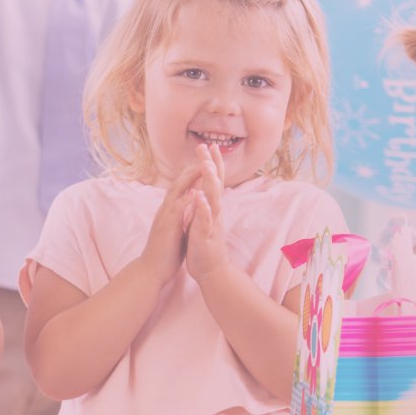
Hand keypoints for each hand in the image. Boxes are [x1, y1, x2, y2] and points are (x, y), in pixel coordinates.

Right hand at [136, 161, 202, 286]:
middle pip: (178, 182)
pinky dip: (186, 200)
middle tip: (204, 151)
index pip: (182, 185)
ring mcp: (165, 217)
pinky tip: (196, 192)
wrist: (153, 269)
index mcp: (171, 209)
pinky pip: (176, 211)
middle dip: (191, 166)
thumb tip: (189, 203)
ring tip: (201, 165)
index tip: (205, 158)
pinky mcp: (166, 227)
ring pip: (176, 192)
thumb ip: (182, 213)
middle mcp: (166, 208)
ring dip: (189, 178)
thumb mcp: (176, 226)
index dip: (193, 171)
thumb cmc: (167, 249)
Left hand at [185, 145, 232, 285]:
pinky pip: (205, 220)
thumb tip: (202, 186)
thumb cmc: (204, 243)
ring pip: (213, 199)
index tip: (209, 145)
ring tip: (206, 166)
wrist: (210, 269)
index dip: (212, 163)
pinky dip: (203, 208)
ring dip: (210, 182)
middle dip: (212, 165)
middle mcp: (215, 211)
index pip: (213, 181)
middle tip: (208, 146)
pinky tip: (200, 197)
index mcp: (211, 207)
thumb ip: (205, 202)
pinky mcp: (206, 235)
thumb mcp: (203, 218)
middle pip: (215, 184)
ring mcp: (212, 223)